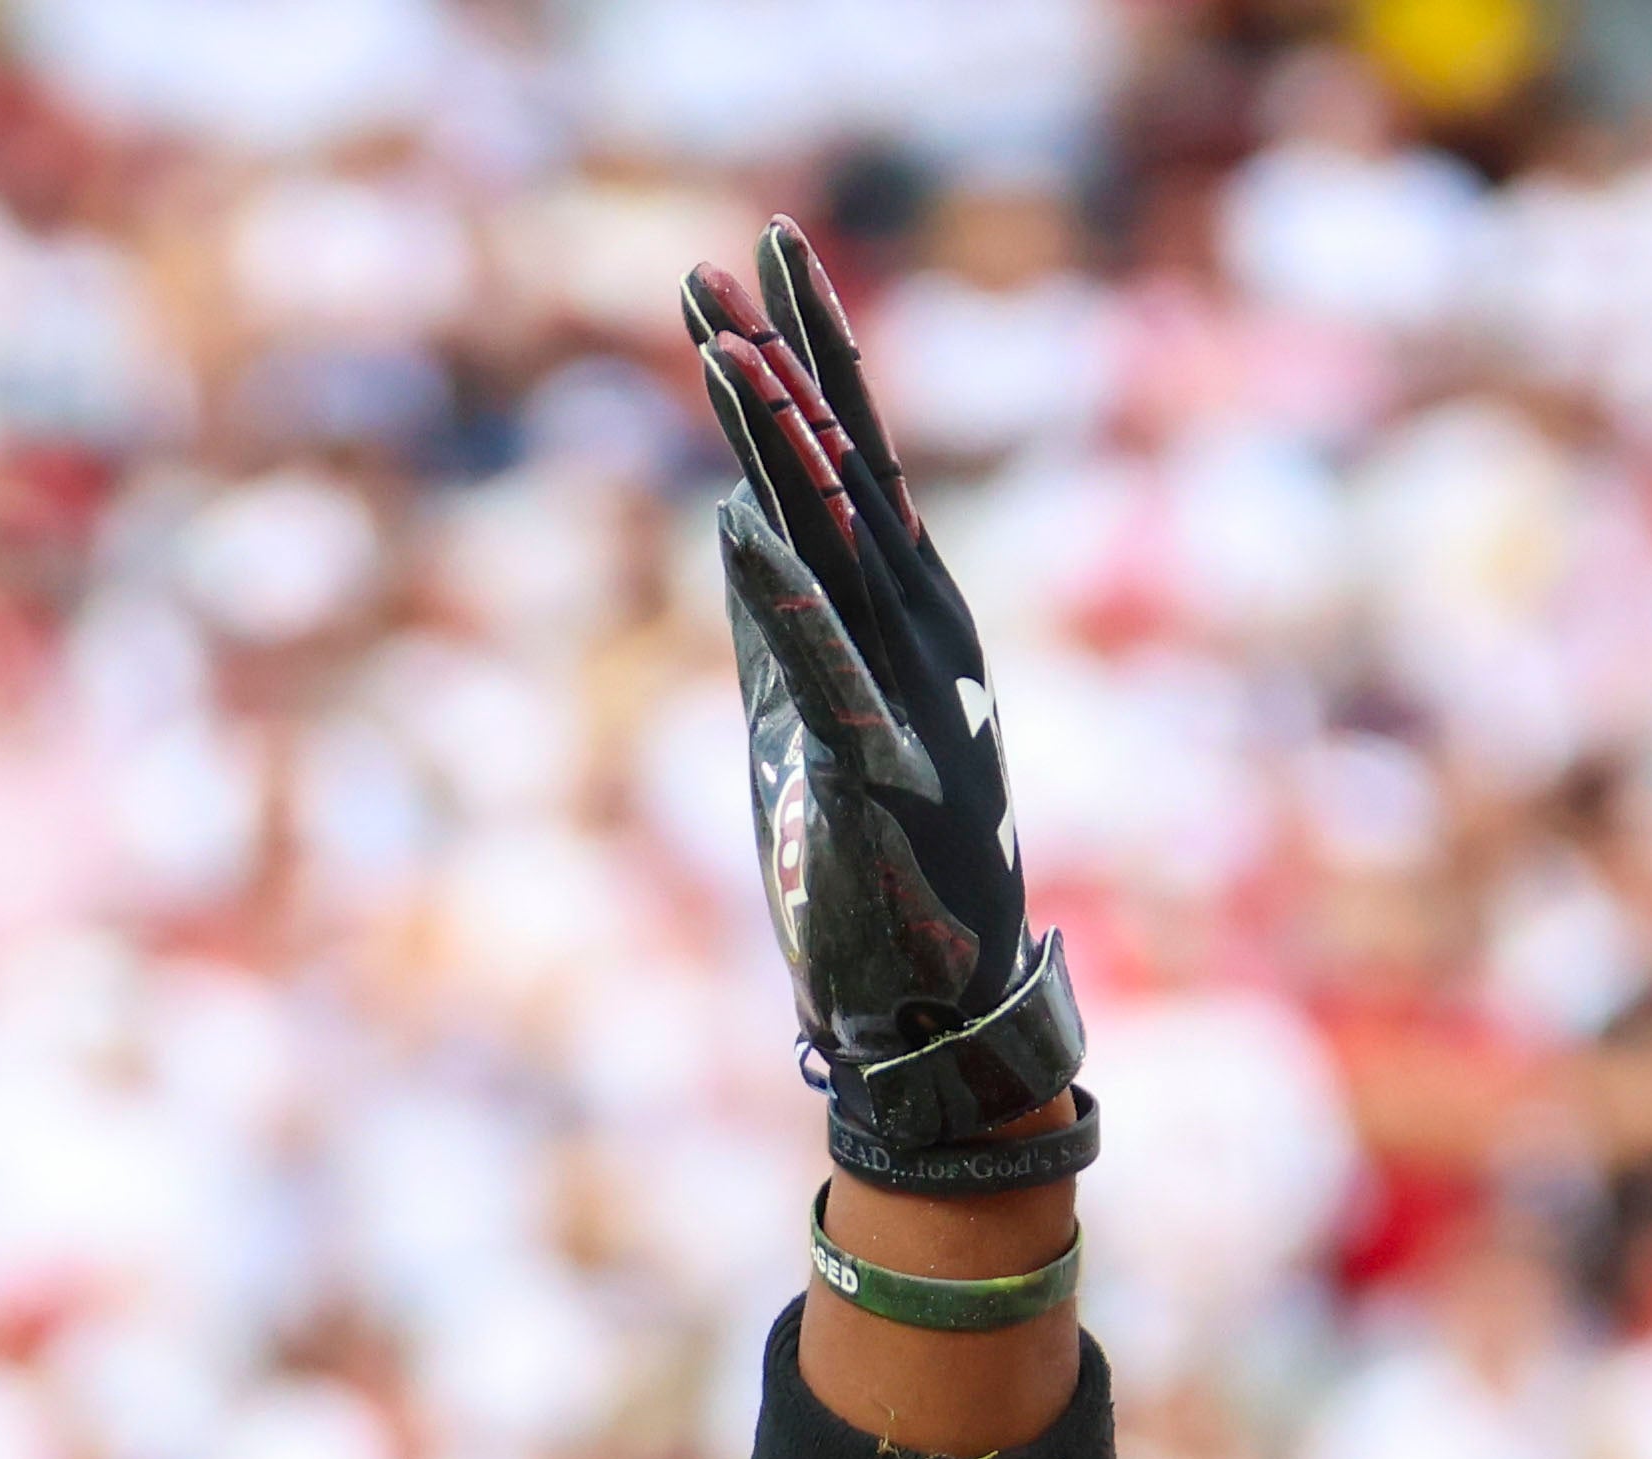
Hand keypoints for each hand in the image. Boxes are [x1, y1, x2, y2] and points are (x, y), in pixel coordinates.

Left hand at [687, 221, 1083, 1185]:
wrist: (928, 1007)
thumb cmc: (863, 864)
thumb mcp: (798, 713)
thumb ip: (773, 617)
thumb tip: (733, 519)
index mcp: (899, 610)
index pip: (841, 456)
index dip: (796, 354)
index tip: (744, 258)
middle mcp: (917, 630)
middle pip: (842, 469)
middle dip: (785, 360)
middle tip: (726, 258)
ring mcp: (909, 696)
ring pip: (835, 548)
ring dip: (777, 448)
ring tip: (723, 354)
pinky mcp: (882, 775)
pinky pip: (824, 673)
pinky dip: (784, 599)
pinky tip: (743, 529)